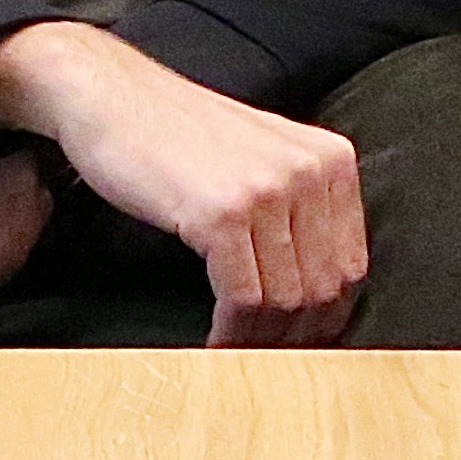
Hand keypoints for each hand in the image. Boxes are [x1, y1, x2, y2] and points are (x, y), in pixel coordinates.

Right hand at [0, 22, 368, 343]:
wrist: (110, 96)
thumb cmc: (177, 137)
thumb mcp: (261, 160)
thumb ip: (297, 212)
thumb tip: (317, 299)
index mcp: (332, 160)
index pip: (350, 266)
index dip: (323, 316)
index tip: (293, 342)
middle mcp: (311, 171)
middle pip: (322, 289)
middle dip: (293, 338)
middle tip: (262, 363)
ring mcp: (269, 191)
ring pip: (286, 301)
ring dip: (260, 343)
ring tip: (234, 355)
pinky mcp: (223, 213)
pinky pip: (244, 299)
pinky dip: (230, 334)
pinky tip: (213, 344)